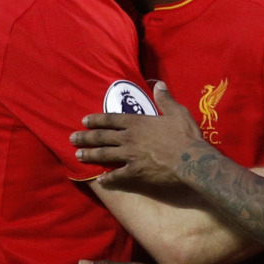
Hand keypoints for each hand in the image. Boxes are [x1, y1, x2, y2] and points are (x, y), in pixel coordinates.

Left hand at [71, 83, 205, 187]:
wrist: (192, 161)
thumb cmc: (185, 135)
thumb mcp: (177, 112)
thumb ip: (164, 98)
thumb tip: (157, 83)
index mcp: (137, 123)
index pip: (111, 119)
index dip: (96, 120)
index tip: (84, 121)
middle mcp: (129, 138)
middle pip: (102, 137)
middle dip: (85, 137)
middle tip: (72, 138)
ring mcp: (130, 156)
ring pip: (104, 155)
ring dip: (90, 155)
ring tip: (77, 155)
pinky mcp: (135, 173)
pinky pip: (117, 176)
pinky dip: (108, 179)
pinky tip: (100, 180)